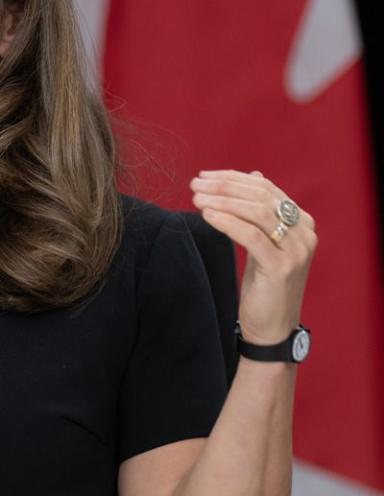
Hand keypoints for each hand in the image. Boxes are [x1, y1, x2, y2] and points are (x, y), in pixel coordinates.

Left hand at [190, 169, 316, 344]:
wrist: (272, 326)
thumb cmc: (264, 282)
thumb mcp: (264, 242)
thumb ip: (262, 211)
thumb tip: (255, 175)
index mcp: (302, 221)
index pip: (265, 188)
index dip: (233, 178)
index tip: (204, 176)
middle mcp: (305, 233)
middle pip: (260, 196)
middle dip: (224, 187)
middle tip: (195, 185)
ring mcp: (297, 250)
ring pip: (256, 212)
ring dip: (222, 201)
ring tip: (196, 198)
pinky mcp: (282, 267)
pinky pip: (251, 235)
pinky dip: (227, 222)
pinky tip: (207, 215)